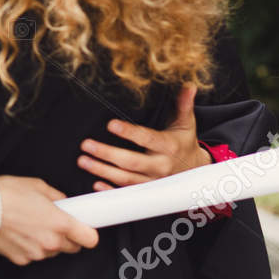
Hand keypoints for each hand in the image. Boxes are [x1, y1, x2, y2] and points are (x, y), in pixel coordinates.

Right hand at [0, 176, 99, 265]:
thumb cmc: (5, 194)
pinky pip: (33, 255)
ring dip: (47, 242)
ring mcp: (36, 253)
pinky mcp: (21, 259)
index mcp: (60, 223)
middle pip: (72, 248)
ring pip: (51, 252)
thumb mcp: (36, 185)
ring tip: (31, 226)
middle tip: (53, 223)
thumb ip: (56, 196)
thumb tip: (63, 202)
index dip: (88, 233)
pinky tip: (19, 233)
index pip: (90, 239)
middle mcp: (50, 242)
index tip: (83, 229)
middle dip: (67, 237)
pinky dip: (30, 247)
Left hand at [77, 85, 208, 190]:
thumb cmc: (184, 142)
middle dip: (107, 154)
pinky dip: (111, 191)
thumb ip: (183, 105)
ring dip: (102, 171)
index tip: (111, 125)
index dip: (129, 132)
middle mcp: (160, 166)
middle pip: (131, 162)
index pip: (147, 139)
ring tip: (83, 160)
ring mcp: (152, 181)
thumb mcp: (186, 123)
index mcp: (168, 146)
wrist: (194, 170)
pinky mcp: (146, 192)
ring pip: (125, 179)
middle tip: (86, 145)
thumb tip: (189, 85)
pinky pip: (127, 193)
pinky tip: (95, 184)